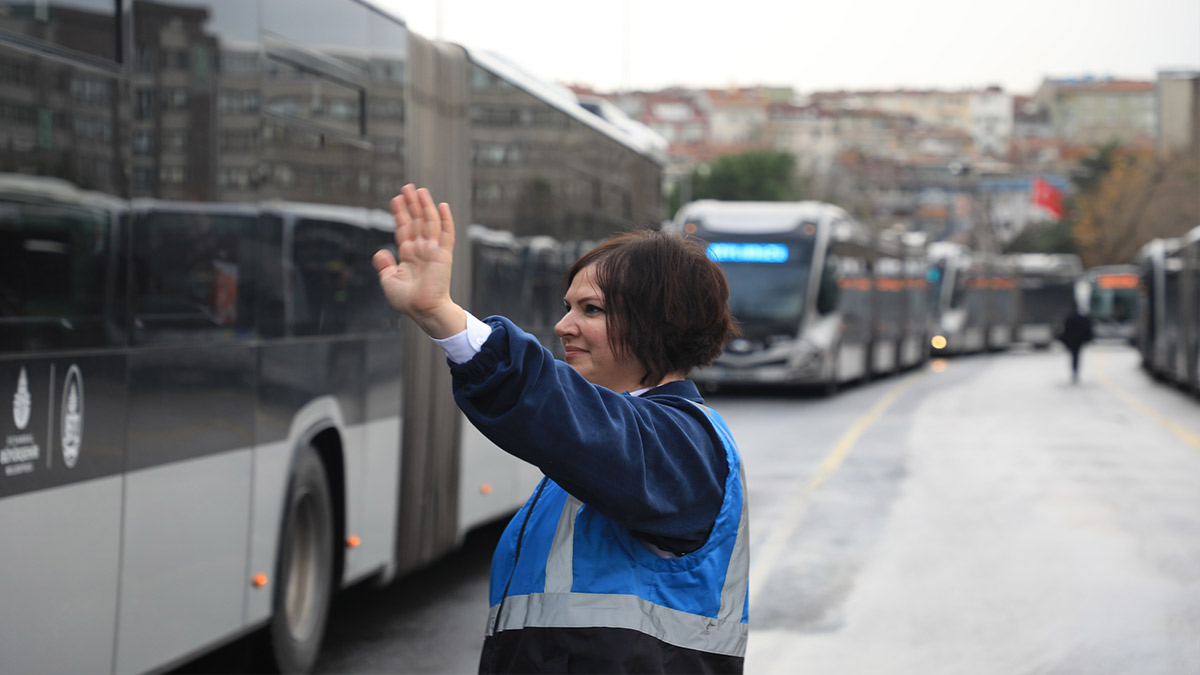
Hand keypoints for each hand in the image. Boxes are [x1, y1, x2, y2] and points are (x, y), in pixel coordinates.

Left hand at [372, 184, 465, 337]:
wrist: (423, 310)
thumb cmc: (407, 300)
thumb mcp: (389, 281)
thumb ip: (384, 265)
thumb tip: (379, 251)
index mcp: (408, 255)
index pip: (404, 228)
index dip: (400, 213)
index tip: (396, 199)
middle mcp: (421, 249)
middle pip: (417, 221)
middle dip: (412, 204)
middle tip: (407, 186)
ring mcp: (433, 250)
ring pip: (429, 222)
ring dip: (425, 206)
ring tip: (420, 190)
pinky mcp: (444, 255)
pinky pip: (446, 234)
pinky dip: (445, 219)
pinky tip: (442, 205)